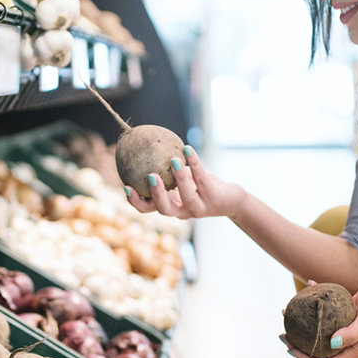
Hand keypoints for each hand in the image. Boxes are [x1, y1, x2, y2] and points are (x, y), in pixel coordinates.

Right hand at [124, 145, 245, 219]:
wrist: (231, 200)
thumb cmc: (201, 186)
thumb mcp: (182, 179)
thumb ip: (166, 171)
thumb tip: (145, 146)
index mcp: (170, 205)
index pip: (148, 209)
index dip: (135, 201)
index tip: (126, 186)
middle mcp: (182, 211)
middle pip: (165, 209)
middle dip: (157, 194)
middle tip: (151, 176)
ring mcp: (199, 208)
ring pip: (187, 197)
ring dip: (180, 179)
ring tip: (174, 160)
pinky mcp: (214, 199)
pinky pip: (203, 179)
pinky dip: (195, 164)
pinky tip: (189, 149)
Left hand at [280, 280, 357, 357]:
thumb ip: (351, 335)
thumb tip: (331, 342)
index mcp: (348, 352)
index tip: (291, 348)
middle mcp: (342, 343)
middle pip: (315, 350)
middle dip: (297, 345)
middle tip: (284, 333)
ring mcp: (340, 330)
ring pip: (316, 331)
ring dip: (301, 324)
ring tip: (287, 312)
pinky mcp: (339, 315)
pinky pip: (323, 312)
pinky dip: (314, 300)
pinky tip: (308, 286)